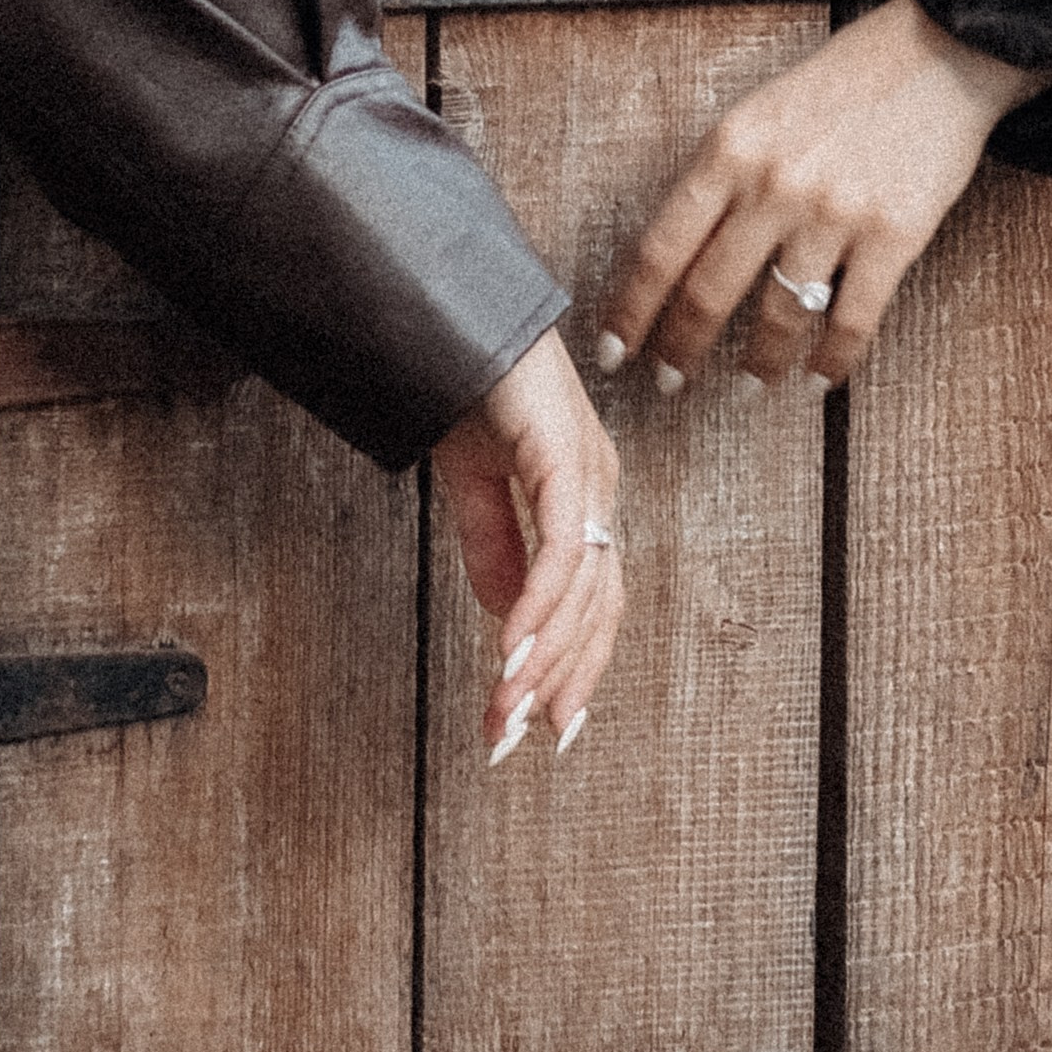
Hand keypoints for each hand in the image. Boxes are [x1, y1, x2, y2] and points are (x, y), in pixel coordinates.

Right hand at [431, 323, 621, 760]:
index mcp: (582, 493)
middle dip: (559, 679)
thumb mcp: (474, 482)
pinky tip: (511, 648)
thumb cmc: (470, 382)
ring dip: (542, 657)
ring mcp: (587, 470)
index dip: (574, 663)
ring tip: (505, 709)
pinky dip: (539, 604)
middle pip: (598, 604)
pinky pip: (561, 547)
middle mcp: (597, 486)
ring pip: (583, 587)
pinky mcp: (563, 454)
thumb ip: (494, 544)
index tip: (545, 725)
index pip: (593, 596)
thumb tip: (505, 616)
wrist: (453, 312)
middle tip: (514, 738)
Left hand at [597, 0, 1047, 392]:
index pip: (661, 249)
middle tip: (671, 384)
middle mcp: (773, 183)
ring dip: (759, 364)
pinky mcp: (893, 234)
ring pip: (779, 315)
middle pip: (708, 292)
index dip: (632, 311)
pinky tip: (819, 377)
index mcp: (729, 149)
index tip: (614, 352)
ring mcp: (834, 212)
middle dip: (681, 350)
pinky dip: (832, 360)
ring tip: (750, 385)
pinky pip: (852, 320)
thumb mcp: (758, 113)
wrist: (937, 55)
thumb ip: (718, 177)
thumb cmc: (841, 85)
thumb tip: (675, 257)